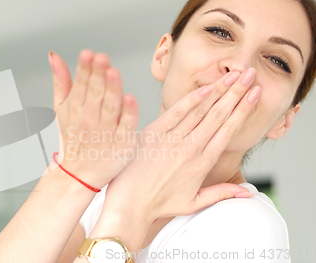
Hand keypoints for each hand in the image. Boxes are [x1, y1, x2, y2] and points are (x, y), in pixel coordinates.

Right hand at [49, 50, 138, 188]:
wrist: (78, 175)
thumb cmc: (73, 138)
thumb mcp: (61, 109)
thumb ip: (61, 81)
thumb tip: (54, 55)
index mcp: (77, 108)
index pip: (81, 84)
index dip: (84, 69)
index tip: (87, 54)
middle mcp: (90, 118)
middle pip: (95, 94)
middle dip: (97, 75)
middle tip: (100, 58)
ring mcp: (107, 132)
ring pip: (110, 107)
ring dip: (112, 89)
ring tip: (112, 72)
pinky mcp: (122, 144)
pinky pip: (126, 127)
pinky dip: (128, 114)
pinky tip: (130, 99)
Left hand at [102, 68, 258, 224]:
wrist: (131, 203)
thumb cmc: (160, 203)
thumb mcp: (194, 203)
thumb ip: (222, 193)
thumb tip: (249, 193)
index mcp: (203, 163)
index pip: (228, 130)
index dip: (244, 110)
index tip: (255, 94)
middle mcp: (190, 148)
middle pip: (218, 115)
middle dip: (236, 92)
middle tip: (250, 74)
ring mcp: (171, 139)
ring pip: (200, 110)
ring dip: (218, 90)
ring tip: (233, 74)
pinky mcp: (152, 133)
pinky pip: (175, 112)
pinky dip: (191, 99)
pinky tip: (206, 87)